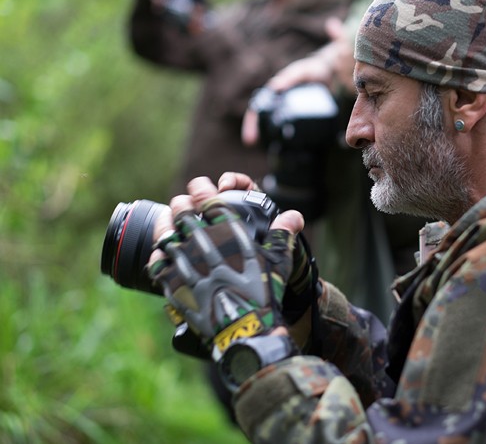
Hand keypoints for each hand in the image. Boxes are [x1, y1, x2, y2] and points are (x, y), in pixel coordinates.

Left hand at [148, 176, 304, 357]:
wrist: (245, 331)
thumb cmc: (264, 295)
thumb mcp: (279, 263)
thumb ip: (283, 235)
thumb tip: (295, 216)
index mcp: (229, 235)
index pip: (209, 200)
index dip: (201, 188)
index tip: (200, 186)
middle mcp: (204, 246)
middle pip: (183, 212)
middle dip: (182, 203)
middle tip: (183, 204)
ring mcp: (185, 265)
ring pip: (166, 234)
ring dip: (166, 224)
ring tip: (169, 221)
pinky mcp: (174, 286)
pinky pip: (157, 263)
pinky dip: (159, 254)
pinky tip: (163, 253)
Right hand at [241, 17, 353, 145]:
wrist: (328, 70)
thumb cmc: (332, 62)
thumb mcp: (339, 53)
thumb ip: (339, 41)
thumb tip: (332, 23)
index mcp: (302, 71)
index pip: (292, 74)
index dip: (285, 80)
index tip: (279, 87)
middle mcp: (287, 82)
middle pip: (269, 95)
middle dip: (258, 111)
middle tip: (254, 128)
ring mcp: (283, 95)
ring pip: (263, 108)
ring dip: (253, 123)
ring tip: (249, 139)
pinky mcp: (285, 105)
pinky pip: (270, 117)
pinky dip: (261, 128)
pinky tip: (254, 141)